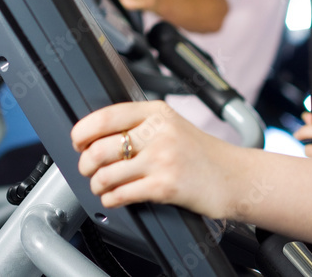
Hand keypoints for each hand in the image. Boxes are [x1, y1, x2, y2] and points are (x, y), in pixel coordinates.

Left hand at [72, 100, 241, 218]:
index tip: (78, 142)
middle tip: (91, 169)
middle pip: (99, 148)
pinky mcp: (165, 186)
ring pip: (105, 175)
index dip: (82, 132)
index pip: (105, 116)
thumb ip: (139, 125)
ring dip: (97, 185)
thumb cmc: (200, 154)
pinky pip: (120, 195)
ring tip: (104, 185)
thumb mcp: (172, 125)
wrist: (233, 176)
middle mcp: (160, 132)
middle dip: (86, 164)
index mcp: (157, 112)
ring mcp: (163, 159)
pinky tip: (118, 196)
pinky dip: (111, 199)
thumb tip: (94, 135)